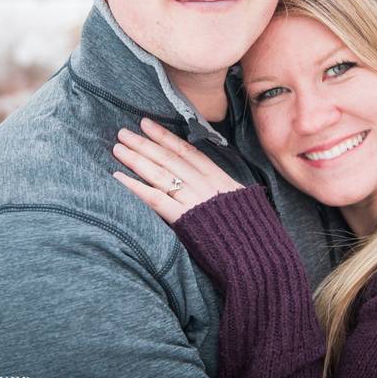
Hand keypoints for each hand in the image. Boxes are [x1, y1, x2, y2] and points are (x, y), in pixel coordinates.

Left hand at [112, 117, 244, 224]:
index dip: (165, 137)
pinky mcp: (185, 220)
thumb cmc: (253, 233)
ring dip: (136, 159)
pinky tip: (119, 178)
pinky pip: (156, 200)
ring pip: (160, 174)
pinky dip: (136, 187)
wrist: (258, 253)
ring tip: (118, 148)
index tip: (147, 124)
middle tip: (123, 132)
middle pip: (169, 159)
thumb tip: (210, 184)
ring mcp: (194, 200)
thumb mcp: (242, 202)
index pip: (187, 151)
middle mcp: (205, 185)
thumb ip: (224, 191)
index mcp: (219, 179)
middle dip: (145, 144)